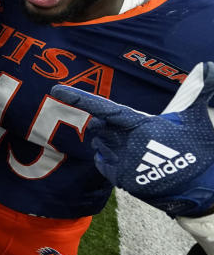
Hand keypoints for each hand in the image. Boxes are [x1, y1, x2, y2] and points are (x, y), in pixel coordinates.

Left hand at [51, 62, 213, 216]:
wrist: (203, 189)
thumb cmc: (198, 149)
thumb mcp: (194, 117)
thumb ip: (195, 90)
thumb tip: (209, 65)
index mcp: (141, 125)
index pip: (104, 107)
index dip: (79, 98)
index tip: (56, 89)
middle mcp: (128, 143)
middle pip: (100, 128)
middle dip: (106, 126)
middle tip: (126, 130)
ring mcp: (124, 163)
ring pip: (100, 146)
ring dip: (109, 144)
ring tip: (134, 147)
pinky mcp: (123, 179)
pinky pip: (102, 164)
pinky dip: (108, 160)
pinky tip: (126, 159)